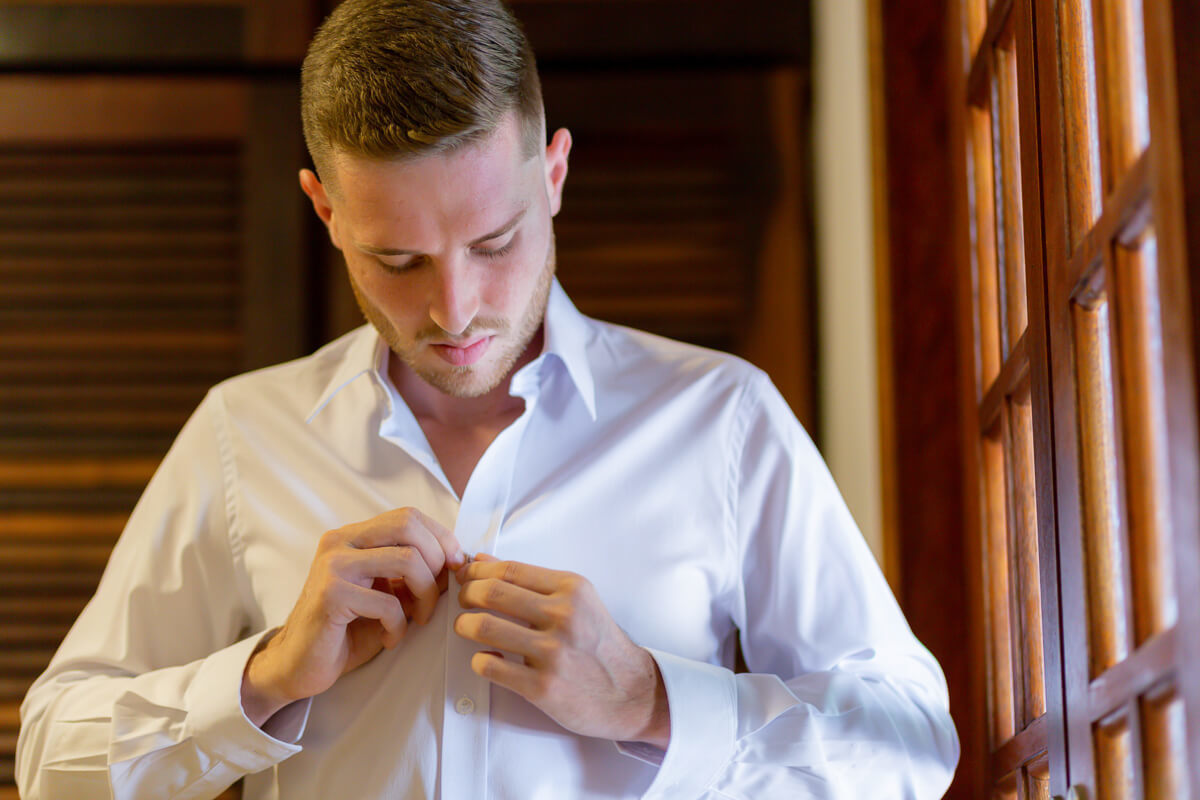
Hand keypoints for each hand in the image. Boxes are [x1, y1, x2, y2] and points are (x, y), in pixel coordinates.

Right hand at [241, 508, 464, 725]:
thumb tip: (457, 560)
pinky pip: (388, 603)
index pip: (408, 516)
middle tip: (438, 592)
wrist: (299, 664)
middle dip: (436, 559)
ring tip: (420, 618)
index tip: (455, 566)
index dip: (440, 538)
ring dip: (425, 595)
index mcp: (353, 536)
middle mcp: (339, 542)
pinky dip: (400, 625)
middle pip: (408, 525)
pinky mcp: (331, 595)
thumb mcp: (387, 594)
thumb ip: (413, 573)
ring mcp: (333, 566)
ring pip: (406, 560)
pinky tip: (391, 638)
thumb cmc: (347, 629)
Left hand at [454, 555, 669, 747]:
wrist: (631, 692)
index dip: (478, 571)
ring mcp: (553, 652)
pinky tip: (486, 659)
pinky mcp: (542, 686)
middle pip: (491, 593)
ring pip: (484, 627)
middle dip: (466, 594)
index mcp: (571, 589)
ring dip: (464, 625)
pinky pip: (490, 666)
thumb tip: (483, 561)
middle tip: (463, 601)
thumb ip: (531, 582)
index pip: (509, 569)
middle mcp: (563, 616)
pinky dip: (479, 660)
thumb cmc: (600, 644)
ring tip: (466, 627)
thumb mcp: (577, 602)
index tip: (466, 576)